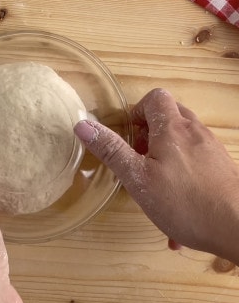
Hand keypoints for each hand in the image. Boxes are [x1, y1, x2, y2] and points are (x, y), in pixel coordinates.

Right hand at [74, 88, 238, 263]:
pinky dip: (181, 170)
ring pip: (183, 138)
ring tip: (155, 180)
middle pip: (170, 115)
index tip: (130, 135)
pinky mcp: (221, 167)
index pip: (155, 98)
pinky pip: (195, 159)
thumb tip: (83, 124)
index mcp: (173, 129)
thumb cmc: (184, 202)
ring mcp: (211, 149)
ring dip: (165, 152)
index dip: (138, 111)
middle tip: (140, 157)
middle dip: (150, 133)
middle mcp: (195, 132)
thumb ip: (111, 149)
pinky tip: (176, 205)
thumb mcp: (138, 178)